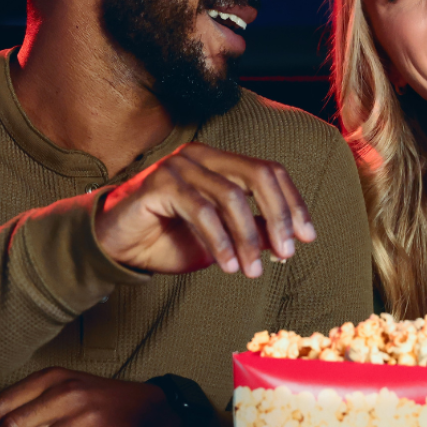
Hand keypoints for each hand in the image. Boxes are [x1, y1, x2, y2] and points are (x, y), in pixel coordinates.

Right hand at [95, 142, 315, 276]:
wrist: (118, 247)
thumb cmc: (170, 238)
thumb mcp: (222, 239)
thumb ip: (252, 231)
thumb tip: (289, 236)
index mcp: (222, 161)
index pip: (270, 172)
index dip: (293, 203)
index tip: (307, 236)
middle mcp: (203, 156)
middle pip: (259, 176)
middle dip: (279, 216)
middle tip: (287, 253)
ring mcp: (180, 165)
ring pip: (232, 197)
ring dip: (248, 238)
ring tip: (253, 270)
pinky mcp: (160, 183)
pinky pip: (201, 211)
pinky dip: (220, 241)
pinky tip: (228, 265)